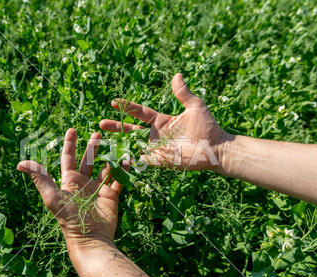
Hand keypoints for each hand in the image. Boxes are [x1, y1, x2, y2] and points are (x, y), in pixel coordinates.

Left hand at [17, 129, 125, 252]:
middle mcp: (84, 183)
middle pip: (88, 160)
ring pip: (105, 168)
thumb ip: (40, 178)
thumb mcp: (52, 197)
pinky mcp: (111, 195)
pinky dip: (124, 170)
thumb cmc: (68, 217)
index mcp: (70, 181)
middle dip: (92, 147)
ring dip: (110, 156)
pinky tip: (129, 159)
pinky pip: (119, 180)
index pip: (68, 158)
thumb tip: (20, 163)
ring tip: (116, 144)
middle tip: (98, 133)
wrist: (90, 237)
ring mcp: (98, 189)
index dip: (69, 144)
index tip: (72, 130)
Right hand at [100, 73, 232, 170]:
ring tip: (102, 141)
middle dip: (116, 127)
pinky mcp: (160, 161)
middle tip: (100, 123)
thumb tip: (177, 74)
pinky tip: (116, 158)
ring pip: (133, 145)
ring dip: (118, 143)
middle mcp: (156, 135)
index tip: (114, 101)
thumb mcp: (195, 106)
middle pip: (131, 130)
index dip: (127, 107)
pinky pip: (142, 161)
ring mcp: (156, 148)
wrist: (216, 147)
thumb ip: (183, 93)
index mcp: (162, 121)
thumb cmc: (207, 127)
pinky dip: (130, 160)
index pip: (140, 113)